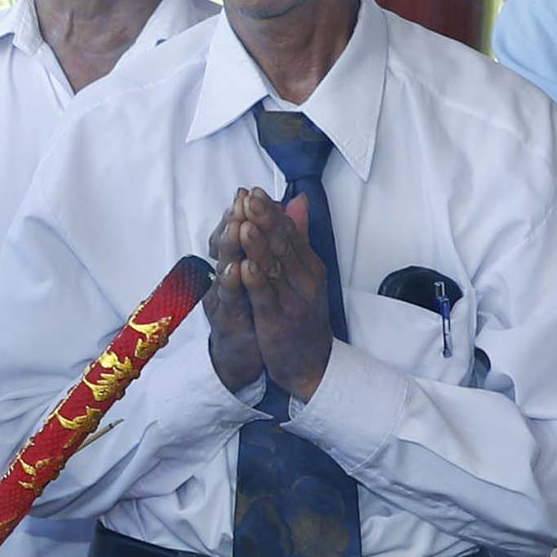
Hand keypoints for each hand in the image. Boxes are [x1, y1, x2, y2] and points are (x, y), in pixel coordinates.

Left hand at [205, 187, 332, 403]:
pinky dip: (256, 282)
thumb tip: (296, 201)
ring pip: (274, 270)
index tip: (255, 192)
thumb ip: (298, 238)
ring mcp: (292, 301)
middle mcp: (304, 281)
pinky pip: (266, 299)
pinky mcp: (278, 322)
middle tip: (249, 198)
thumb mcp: (305, 275)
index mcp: (309, 267)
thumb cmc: (304, 316)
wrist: (312, 364)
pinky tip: (245, 267)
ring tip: (246, 225)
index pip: (291, 233)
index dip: (272, 213)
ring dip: (259, 247)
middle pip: (283, 246)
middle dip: (265, 222)